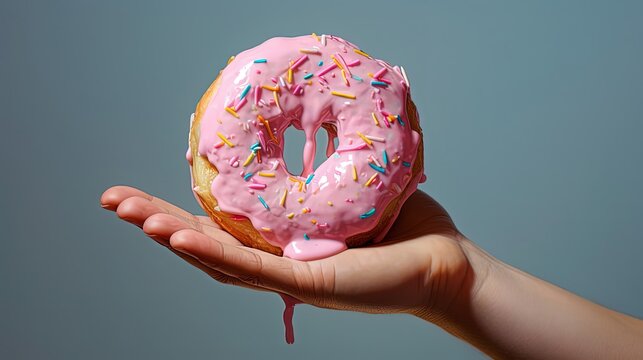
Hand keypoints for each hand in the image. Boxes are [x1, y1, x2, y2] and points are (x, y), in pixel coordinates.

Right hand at [101, 186, 475, 318]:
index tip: (148, 191)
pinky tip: (177, 237)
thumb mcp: (355, 190)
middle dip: (157, 222)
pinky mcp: (308, 283)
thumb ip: (326, 171)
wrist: (446, 264)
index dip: (181, 211)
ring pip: (219, 261)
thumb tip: (312, 130)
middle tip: (113, 201)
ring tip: (132, 216)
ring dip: (172, 237)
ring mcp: (290, 278)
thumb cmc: (406, 228)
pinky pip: (254, 269)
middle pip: (207, 246)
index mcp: (284, 245)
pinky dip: (213, 253)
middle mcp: (278, 264)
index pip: (223, 229)